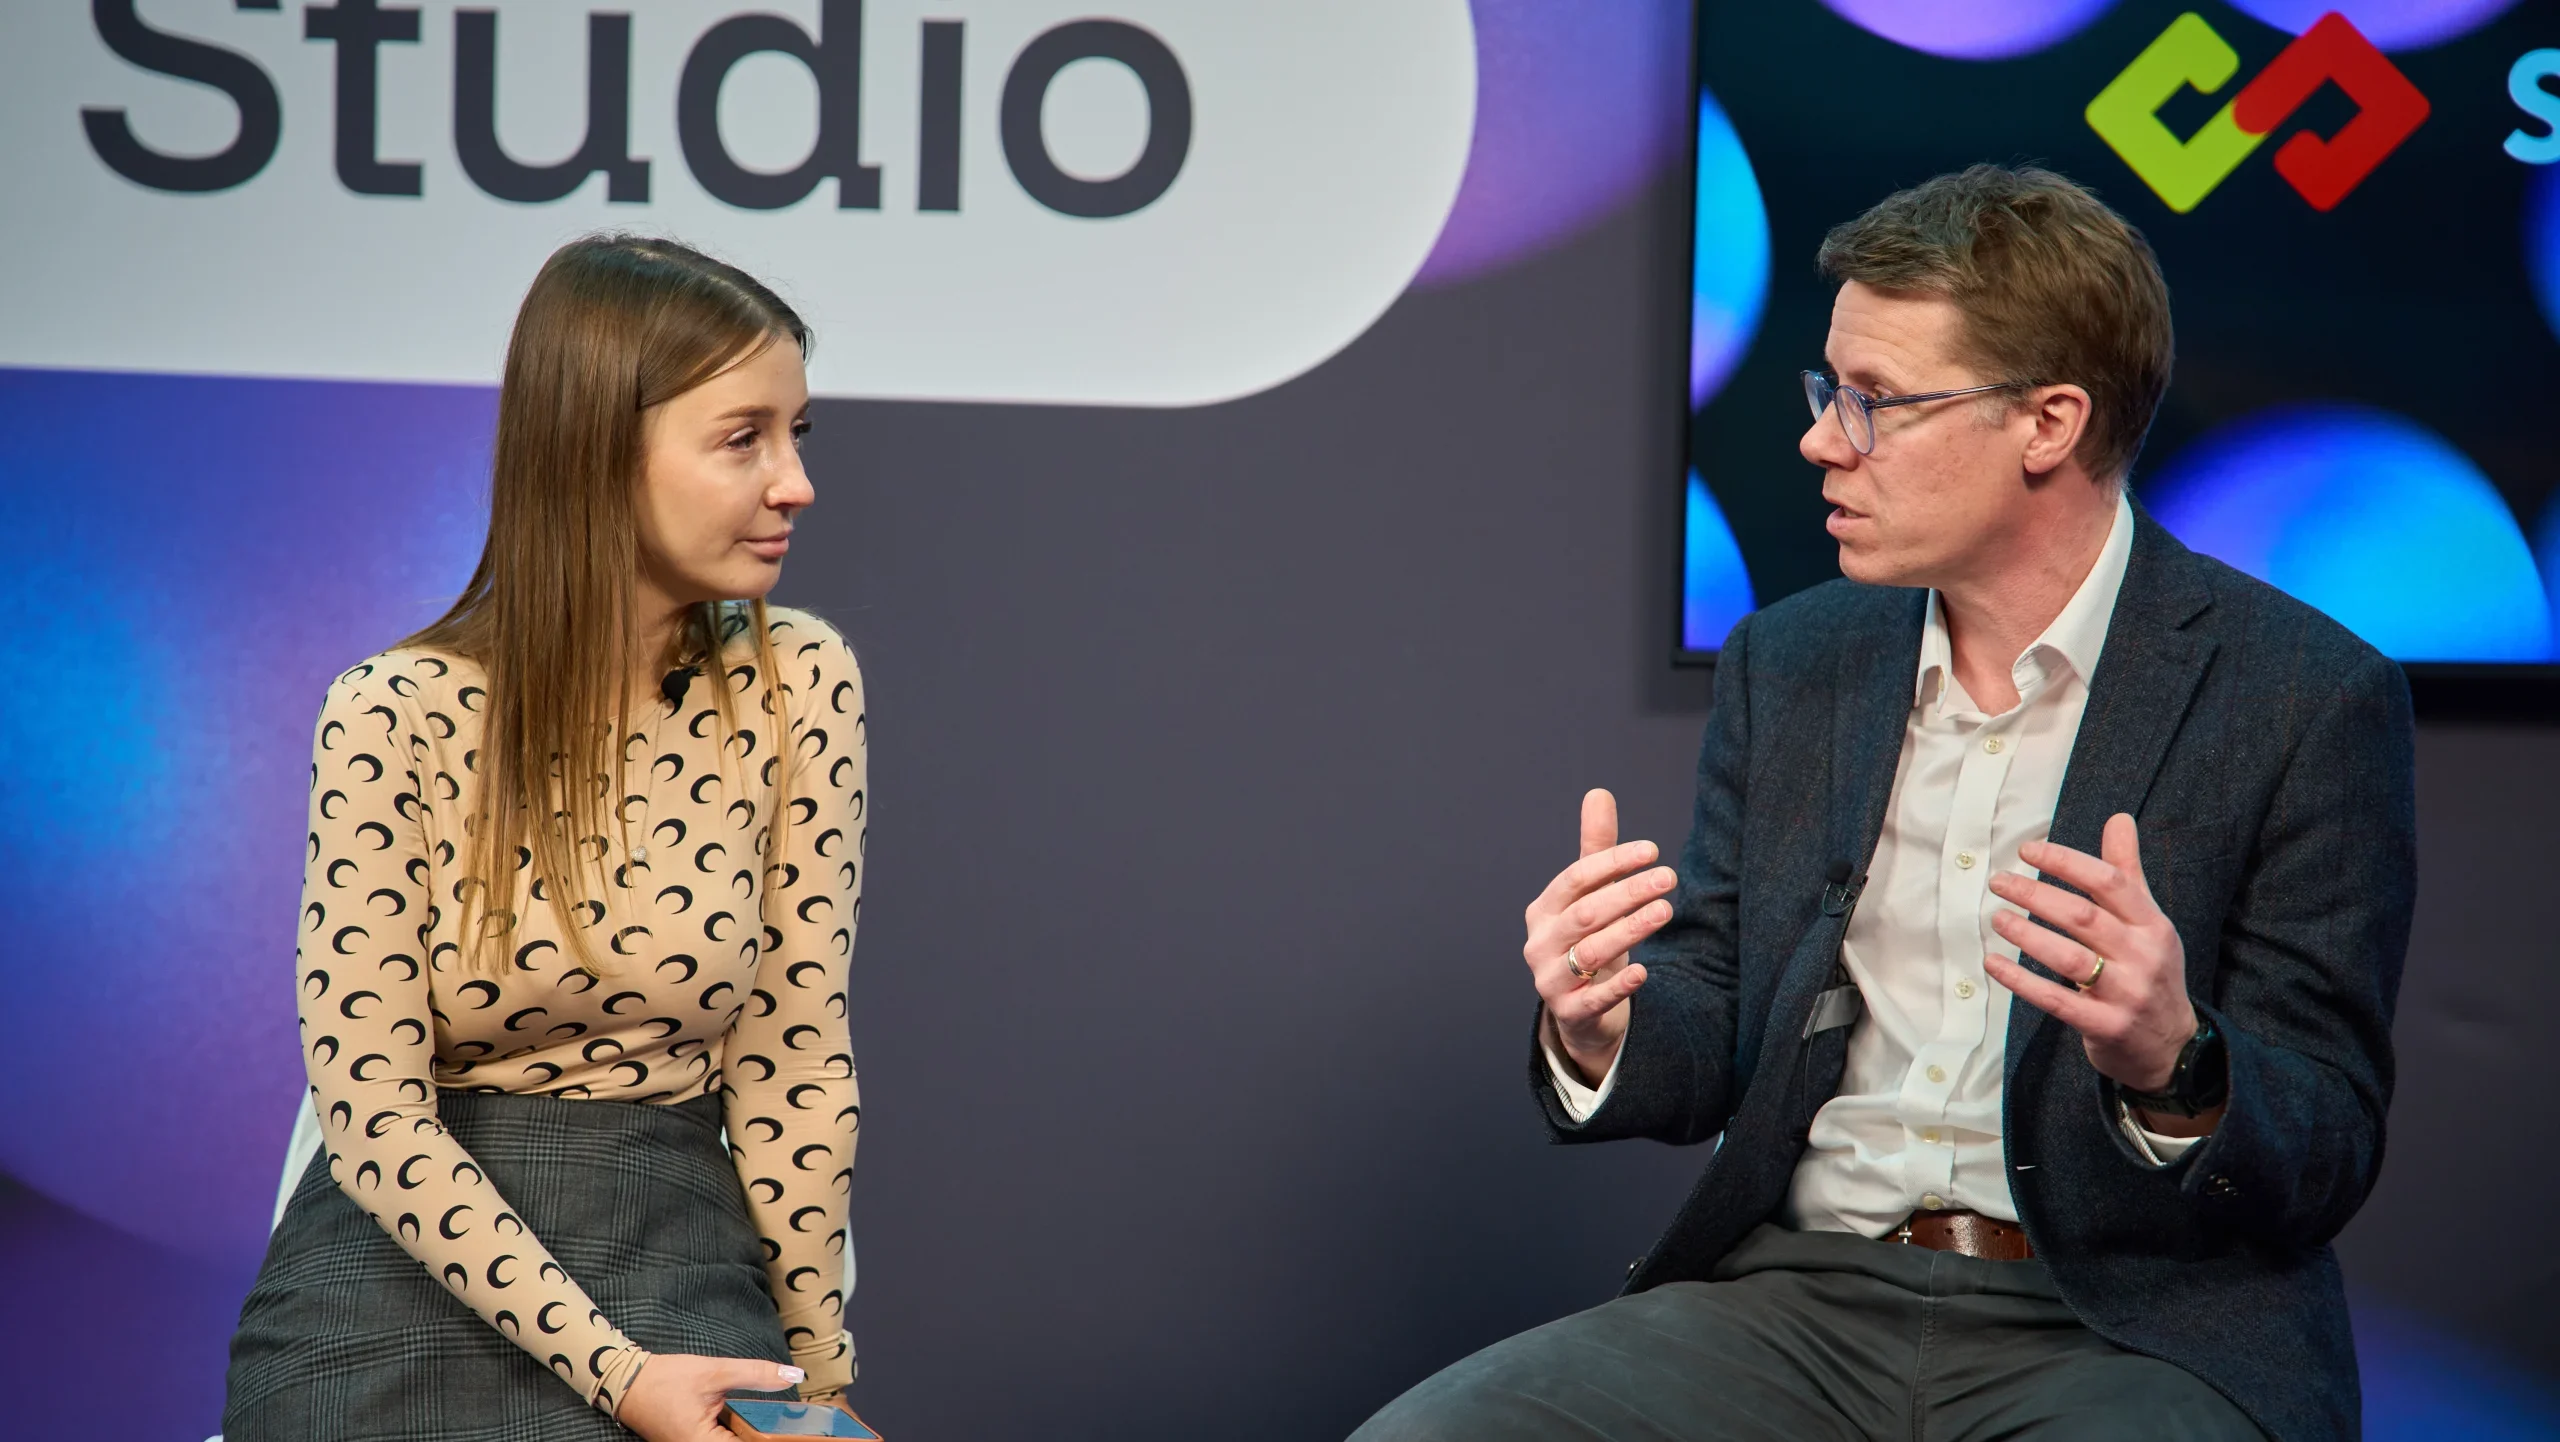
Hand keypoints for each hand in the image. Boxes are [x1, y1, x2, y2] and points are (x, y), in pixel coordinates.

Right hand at [617, 1355, 807, 1441]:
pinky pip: (721, 1441)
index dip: (774, 1438)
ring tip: (776, 1423)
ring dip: (752, 1433)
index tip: (802, 1432)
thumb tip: (793, 1374)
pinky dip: (738, 1432)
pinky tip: (753, 1422)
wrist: (626, 1381)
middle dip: (764, 1434)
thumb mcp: (715, 1372)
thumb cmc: (665, 1379)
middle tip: (796, 1426)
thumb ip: (756, 1374)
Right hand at [1523, 789, 1676, 1085]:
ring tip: (1666, 911)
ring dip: (1630, 930)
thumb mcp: (1592, 898)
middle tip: (1668, 877)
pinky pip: (1593, 998)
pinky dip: (1618, 985)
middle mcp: (1540, 943)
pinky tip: (1644, 971)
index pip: (1575, 879)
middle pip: (1586, 913)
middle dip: (1627, 893)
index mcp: (1544, 910)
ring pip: (1591, 952)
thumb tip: (1599, 793)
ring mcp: (1549, 980)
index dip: (1612, 862)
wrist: (1581, 1010)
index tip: (1652, 851)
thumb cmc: (1590, 941)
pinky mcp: (1568, 1013)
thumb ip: (1596, 850)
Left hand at [1982, 813, 2199, 1097]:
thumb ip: (2127, 873)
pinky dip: (2020, 980)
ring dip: (2026, 934)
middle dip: (2035, 895)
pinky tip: (1993, 963)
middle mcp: (2144, 956)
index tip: (2027, 851)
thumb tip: (2119, 819)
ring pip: (2069, 957)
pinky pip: (2055, 1000)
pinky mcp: (2105, 1026)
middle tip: (1999, 882)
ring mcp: (2126, 994)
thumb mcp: (2149, 922)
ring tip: (1997, 918)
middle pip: (2084, 916)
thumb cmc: (2150, 973)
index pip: (2110, 883)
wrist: (2171, 1047)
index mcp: (2153, 925)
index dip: (2066, 862)